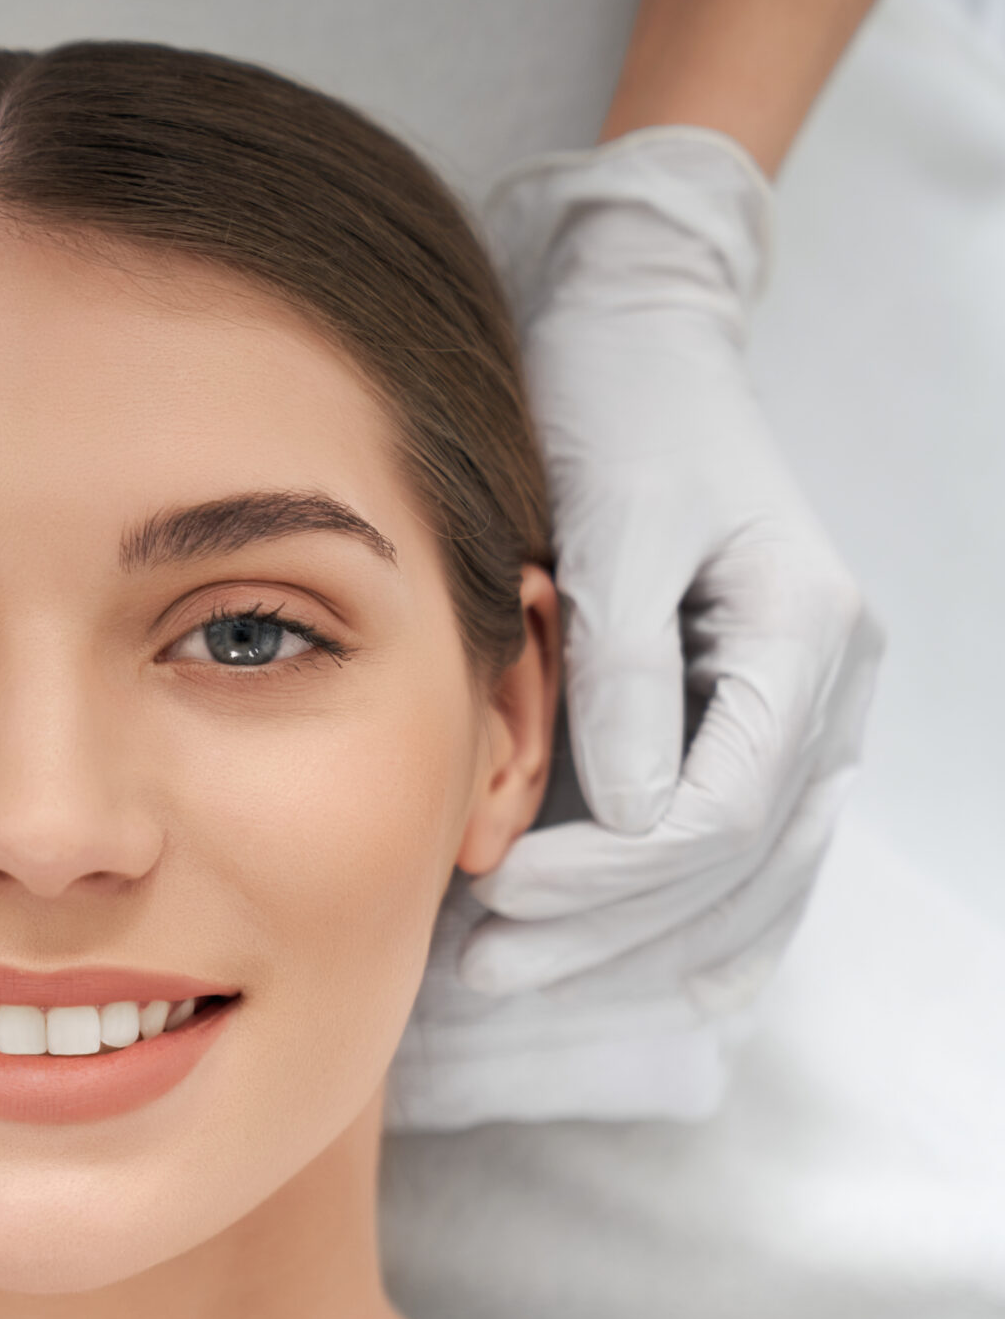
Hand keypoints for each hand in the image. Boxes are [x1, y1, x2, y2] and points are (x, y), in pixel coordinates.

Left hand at [396, 127, 881, 1126]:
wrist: (642, 342)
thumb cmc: (618, 412)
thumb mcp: (613, 520)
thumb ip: (622, 668)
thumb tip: (623, 818)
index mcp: (807, 633)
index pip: (716, 813)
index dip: (608, 877)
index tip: (500, 896)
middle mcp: (831, 682)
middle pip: (736, 864)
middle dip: (608, 929)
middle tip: (487, 967)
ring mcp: (811, 704)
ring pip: (754, 874)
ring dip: (642, 942)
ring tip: (522, 970)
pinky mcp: (766, 714)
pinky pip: (759, 848)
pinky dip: (703, 917)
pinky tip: (656, 977)